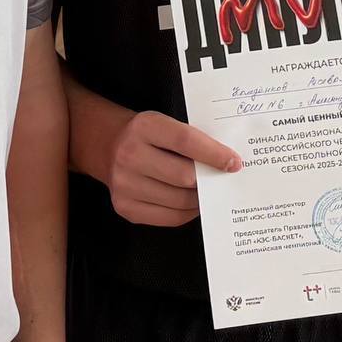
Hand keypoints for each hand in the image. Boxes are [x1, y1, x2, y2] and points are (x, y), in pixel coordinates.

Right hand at [103, 109, 239, 226]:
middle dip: (209, 180)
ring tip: (208, 191)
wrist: (107, 145)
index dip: (214, 154)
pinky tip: (193, 203)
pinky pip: (169, 217)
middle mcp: (130, 155)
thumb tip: (226, 163)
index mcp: (144, 127)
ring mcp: (125, 184)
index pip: (186, 141)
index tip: (234, 163)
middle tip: (222, 179)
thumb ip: (191, 139)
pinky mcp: (125, 207)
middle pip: (184, 176)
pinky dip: (187, 212)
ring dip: (200, 199)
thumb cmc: (145, 135)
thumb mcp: (164, 123)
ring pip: (179, 201)